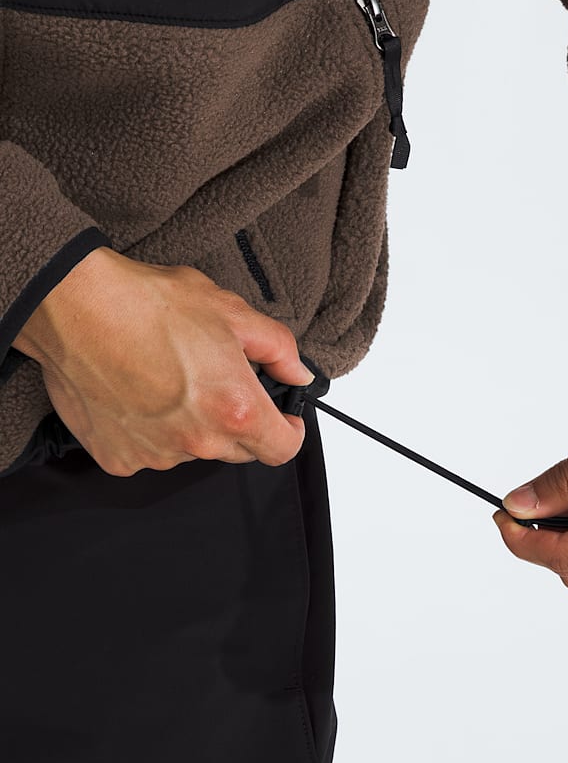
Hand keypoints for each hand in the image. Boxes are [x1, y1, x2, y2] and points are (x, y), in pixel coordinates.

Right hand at [12, 246, 313, 475]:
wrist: (75, 307)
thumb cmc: (149, 305)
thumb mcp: (232, 312)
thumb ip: (278, 349)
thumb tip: (298, 374)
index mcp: (235, 410)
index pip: (282, 449)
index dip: (290, 433)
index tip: (284, 419)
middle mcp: (198, 442)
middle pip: (239, 452)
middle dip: (240, 423)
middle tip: (217, 383)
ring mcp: (156, 456)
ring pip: (193, 452)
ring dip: (192, 428)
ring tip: (168, 381)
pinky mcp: (119, 458)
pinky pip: (150, 454)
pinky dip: (152, 433)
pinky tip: (139, 395)